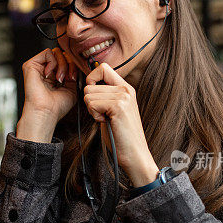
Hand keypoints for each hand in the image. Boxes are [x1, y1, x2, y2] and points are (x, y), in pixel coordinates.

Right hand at [17, 47, 77, 141]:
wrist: (46, 112)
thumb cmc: (56, 106)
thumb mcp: (72, 88)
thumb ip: (74, 74)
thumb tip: (76, 63)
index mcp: (54, 76)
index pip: (66, 60)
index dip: (73, 66)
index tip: (74, 78)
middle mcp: (46, 70)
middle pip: (62, 54)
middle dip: (69, 64)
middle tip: (69, 77)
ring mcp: (38, 67)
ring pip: (56, 52)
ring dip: (62, 64)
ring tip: (59, 78)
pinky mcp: (31, 65)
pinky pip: (47, 52)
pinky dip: (53, 62)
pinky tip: (50, 75)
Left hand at [83, 63, 158, 185]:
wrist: (135, 154)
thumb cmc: (120, 136)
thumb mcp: (112, 110)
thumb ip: (104, 96)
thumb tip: (87, 85)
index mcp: (125, 88)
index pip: (102, 67)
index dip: (91, 79)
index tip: (93, 96)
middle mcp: (126, 89)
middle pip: (90, 84)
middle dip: (90, 102)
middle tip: (103, 115)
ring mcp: (123, 96)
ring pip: (88, 95)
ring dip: (92, 110)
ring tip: (106, 120)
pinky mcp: (118, 106)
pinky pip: (92, 104)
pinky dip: (95, 116)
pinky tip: (106, 123)